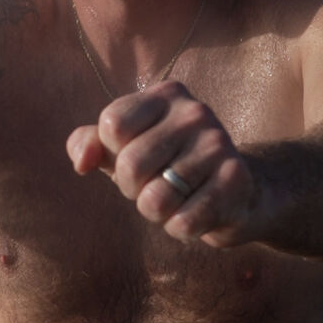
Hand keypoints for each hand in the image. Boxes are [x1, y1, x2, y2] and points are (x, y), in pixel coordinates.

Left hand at [66, 80, 258, 246]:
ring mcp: (219, 145)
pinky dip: (179, 228)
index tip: (135, 156)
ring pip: (154, 199)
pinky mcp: (236, 182)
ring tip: (178, 199)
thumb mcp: (125, 148)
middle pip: (129, 164)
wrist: (239, 193)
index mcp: (167, 94)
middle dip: (133, 189)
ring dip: (157, 212)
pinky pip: (182, 222)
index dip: (113, 154)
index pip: (112, 125)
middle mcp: (195, 112)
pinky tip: (197, 213)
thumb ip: (90, 144)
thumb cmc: (169, 166)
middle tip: (156, 185)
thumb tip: (82, 162)